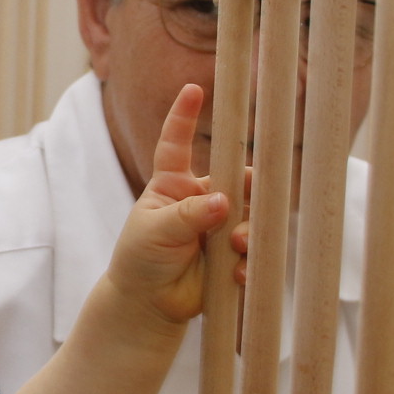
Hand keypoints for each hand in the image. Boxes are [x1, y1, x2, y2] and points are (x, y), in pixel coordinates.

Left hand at [104, 84, 231, 324]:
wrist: (147, 305)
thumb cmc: (140, 260)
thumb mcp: (154, 232)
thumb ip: (188, 216)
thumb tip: (224, 202)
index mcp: (173, 185)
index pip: (177, 144)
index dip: (184, 116)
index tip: (193, 88)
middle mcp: (201, 200)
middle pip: (236, 179)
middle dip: (248, 187)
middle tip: (246, 200)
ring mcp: (219, 228)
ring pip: (250, 216)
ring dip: (248, 230)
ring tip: (236, 246)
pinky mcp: (232, 256)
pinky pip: (253, 252)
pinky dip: (249, 263)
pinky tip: (238, 276)